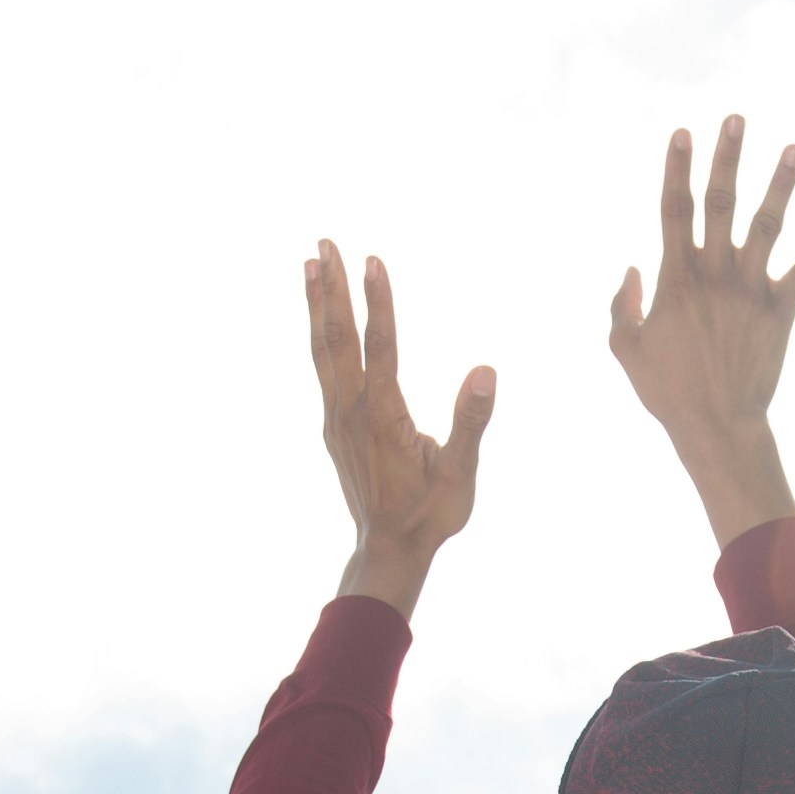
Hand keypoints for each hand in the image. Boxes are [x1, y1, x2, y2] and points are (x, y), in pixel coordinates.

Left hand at [310, 240, 492, 613]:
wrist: (388, 551)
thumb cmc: (429, 515)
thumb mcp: (459, 473)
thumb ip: (471, 421)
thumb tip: (484, 371)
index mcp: (383, 416)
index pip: (379, 345)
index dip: (376, 300)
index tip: (371, 259)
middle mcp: (351, 411)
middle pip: (336, 338)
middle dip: (331, 287)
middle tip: (323, 242)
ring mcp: (337, 420)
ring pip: (322, 351)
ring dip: (316, 306)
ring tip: (309, 265)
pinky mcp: (335, 429)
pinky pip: (324, 370)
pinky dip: (319, 336)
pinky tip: (321, 321)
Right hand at [606, 116, 794, 542]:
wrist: (716, 426)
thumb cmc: (667, 390)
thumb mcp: (625, 349)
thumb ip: (620, 306)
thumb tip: (631, 268)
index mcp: (675, 279)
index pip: (674, 211)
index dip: (677, 169)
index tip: (684, 132)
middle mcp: (714, 275)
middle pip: (720, 204)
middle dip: (728, 159)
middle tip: (737, 118)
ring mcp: (750, 291)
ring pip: (768, 226)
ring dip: (782, 185)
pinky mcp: (780, 311)